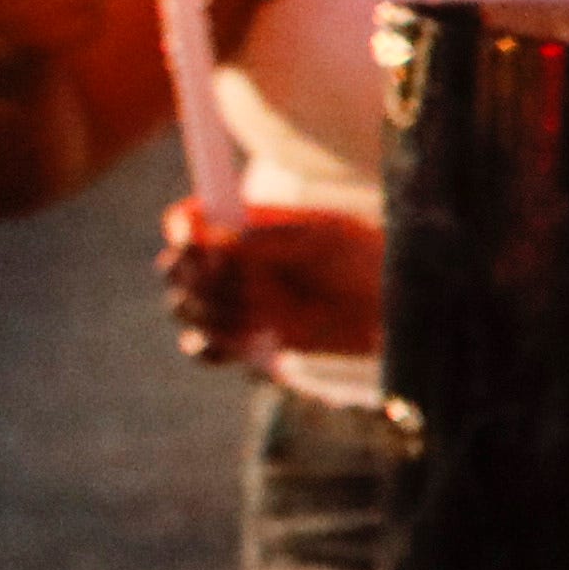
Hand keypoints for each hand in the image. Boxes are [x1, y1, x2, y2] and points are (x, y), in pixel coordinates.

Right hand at [159, 205, 379, 365]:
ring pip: (185, 310)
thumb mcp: (325, 239)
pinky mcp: (245, 343)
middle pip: (174, 270)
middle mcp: (231, 265)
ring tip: (261, 313)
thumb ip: (271, 240)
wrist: (393, 311)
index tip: (196, 243)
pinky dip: (214, 345)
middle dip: (194, 278)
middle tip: (232, 282)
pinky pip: (206, 348)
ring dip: (211, 311)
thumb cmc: (367, 262)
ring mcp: (234, 304)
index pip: (188, 221)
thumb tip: (219, 240)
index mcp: (246, 227)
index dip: (182, 230)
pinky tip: (251, 338)